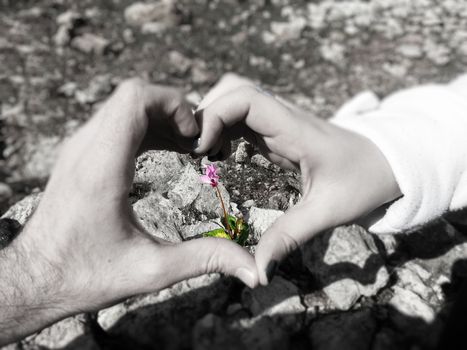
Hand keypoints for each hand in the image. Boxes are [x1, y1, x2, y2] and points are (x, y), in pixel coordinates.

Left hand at [0, 78, 257, 343]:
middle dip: (173, 109)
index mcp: (102, 168)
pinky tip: (166, 150)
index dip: (173, 104)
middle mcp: (86, 148)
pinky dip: (146, 127)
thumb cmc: (87, 276)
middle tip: (195, 143)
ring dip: (160, 117)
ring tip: (186, 146)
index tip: (193, 136)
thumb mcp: (152, 271)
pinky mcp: (80, 155)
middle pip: (133, 95)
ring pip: (124, 106)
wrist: (37, 279)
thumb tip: (252, 267)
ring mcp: (79, 149)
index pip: (134, 98)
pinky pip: (116, 122)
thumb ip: (205, 259)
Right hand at [194, 74, 400, 284]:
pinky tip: (219, 156)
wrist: (388, 163)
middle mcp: (282, 117)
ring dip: (212, 122)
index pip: (245, 98)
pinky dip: (222, 131)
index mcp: (294, 128)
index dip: (214, 115)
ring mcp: (279, 122)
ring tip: (201, 155)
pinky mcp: (277, 132)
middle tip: (193, 152)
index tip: (200, 150)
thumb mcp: (327, 211)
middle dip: (206, 115)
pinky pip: (241, 120)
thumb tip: (256, 272)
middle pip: (232, 91)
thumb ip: (289, 238)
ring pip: (234, 102)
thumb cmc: (365, 181)